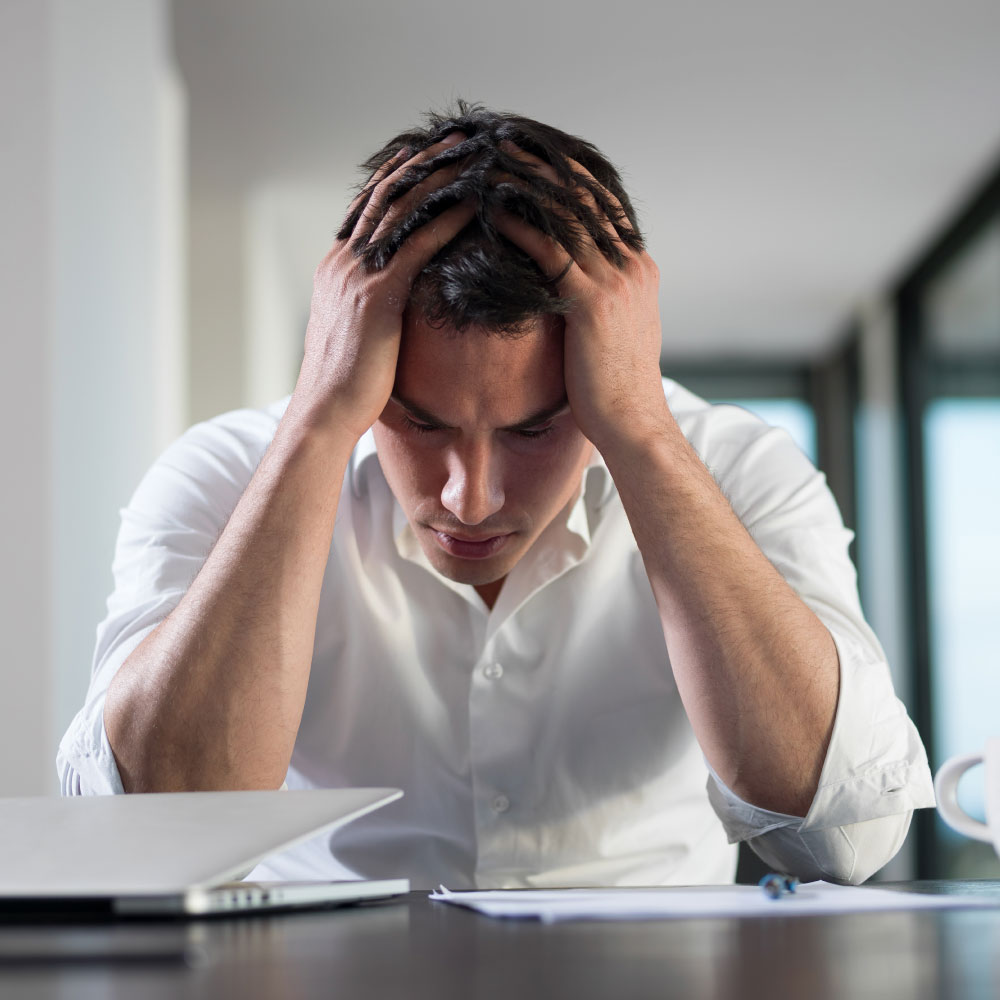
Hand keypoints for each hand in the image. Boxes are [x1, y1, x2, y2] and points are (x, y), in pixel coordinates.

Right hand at [291, 133, 474, 441]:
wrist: (325, 413)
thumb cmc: (347, 386)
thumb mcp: (356, 335)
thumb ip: (371, 306)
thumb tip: (393, 303)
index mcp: (337, 267)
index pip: (370, 207)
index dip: (400, 176)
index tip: (428, 151)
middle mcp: (344, 261)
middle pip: (388, 195)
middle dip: (425, 160)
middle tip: (460, 135)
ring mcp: (358, 276)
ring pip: (403, 210)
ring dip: (441, 177)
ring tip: (475, 153)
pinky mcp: (378, 296)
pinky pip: (418, 246)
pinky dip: (448, 218)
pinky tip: (475, 201)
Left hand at [493, 148, 667, 453]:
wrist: (633, 425)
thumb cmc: (614, 388)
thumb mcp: (617, 331)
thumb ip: (601, 297)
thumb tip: (575, 282)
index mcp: (639, 268)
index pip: (604, 203)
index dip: (568, 173)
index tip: (534, 150)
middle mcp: (632, 266)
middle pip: (586, 197)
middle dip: (545, 164)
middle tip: (507, 138)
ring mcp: (616, 282)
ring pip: (567, 216)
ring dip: (527, 184)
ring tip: (492, 160)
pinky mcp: (593, 304)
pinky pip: (551, 252)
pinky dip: (519, 227)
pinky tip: (490, 212)